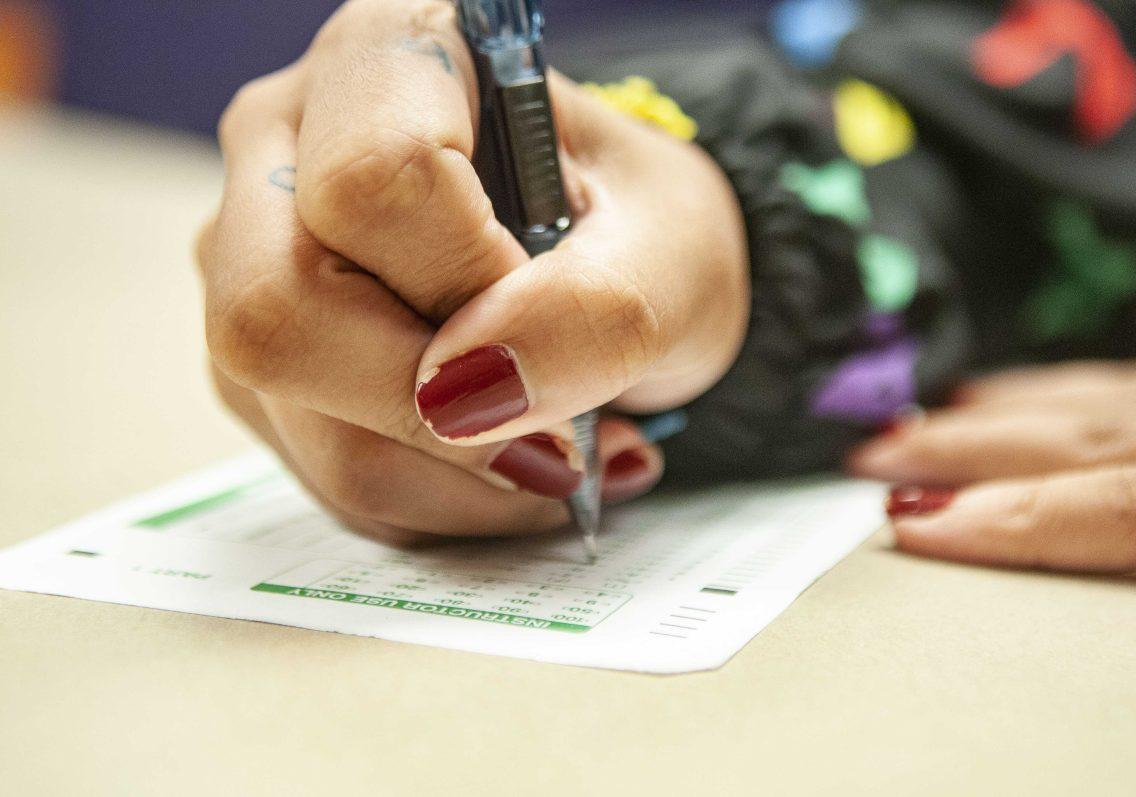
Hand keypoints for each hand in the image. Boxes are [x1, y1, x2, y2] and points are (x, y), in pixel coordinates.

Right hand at [197, 0, 749, 541]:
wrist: (628, 272)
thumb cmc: (645, 233)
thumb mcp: (671, 257)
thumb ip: (593, 313)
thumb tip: (459, 397)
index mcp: (389, 59)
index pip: (367, 184)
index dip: (465, 285)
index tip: (551, 309)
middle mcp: (286, 147)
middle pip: (277, 312)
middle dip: (435, 413)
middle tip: (557, 437)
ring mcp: (253, 262)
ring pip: (305, 420)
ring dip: (460, 474)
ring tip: (559, 450)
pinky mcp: (268, 365)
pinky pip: (326, 472)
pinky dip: (439, 493)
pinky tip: (506, 455)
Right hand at [847, 358, 1135, 576]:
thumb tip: (1078, 608)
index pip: (1129, 503)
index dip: (1014, 519)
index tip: (917, 530)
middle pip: (1093, 434)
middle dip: (969, 448)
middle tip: (876, 461)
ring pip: (1111, 396)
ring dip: (1006, 415)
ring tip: (928, 425)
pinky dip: (1077, 390)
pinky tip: (1041, 397)